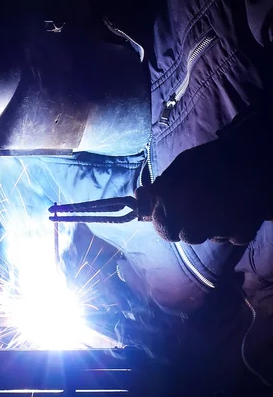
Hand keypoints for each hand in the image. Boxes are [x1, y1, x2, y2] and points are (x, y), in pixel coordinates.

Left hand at [136, 138, 272, 244]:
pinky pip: (229, 237)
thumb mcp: (183, 164)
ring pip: (205, 237)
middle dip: (183, 225)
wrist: (255, 160)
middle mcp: (191, 221)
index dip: (163, 218)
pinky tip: (234, 209)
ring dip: (206, 226)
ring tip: (216, 205)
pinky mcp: (239, 234)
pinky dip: (230, 227)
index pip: (159, 225)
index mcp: (173, 202)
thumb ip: (162, 185)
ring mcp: (216, 230)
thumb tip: (141, 201)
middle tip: (195, 208)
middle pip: (181, 236)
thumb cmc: (215, 159)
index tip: (167, 211)